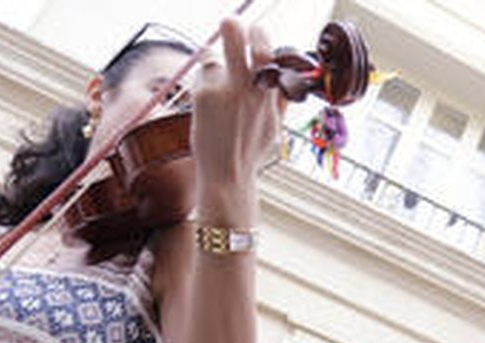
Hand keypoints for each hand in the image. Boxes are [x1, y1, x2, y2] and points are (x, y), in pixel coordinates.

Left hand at [190, 18, 281, 224]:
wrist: (228, 176)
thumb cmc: (250, 153)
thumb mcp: (275, 127)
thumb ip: (278, 101)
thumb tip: (285, 81)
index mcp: (269, 94)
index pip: (269, 51)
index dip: (260, 37)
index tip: (255, 33)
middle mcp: (250, 87)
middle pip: (239, 35)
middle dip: (233, 26)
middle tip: (230, 24)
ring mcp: (225, 89)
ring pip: (213, 57)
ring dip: (213, 68)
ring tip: (216, 92)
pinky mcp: (204, 95)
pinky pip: (200, 75)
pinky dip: (202, 84)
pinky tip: (206, 106)